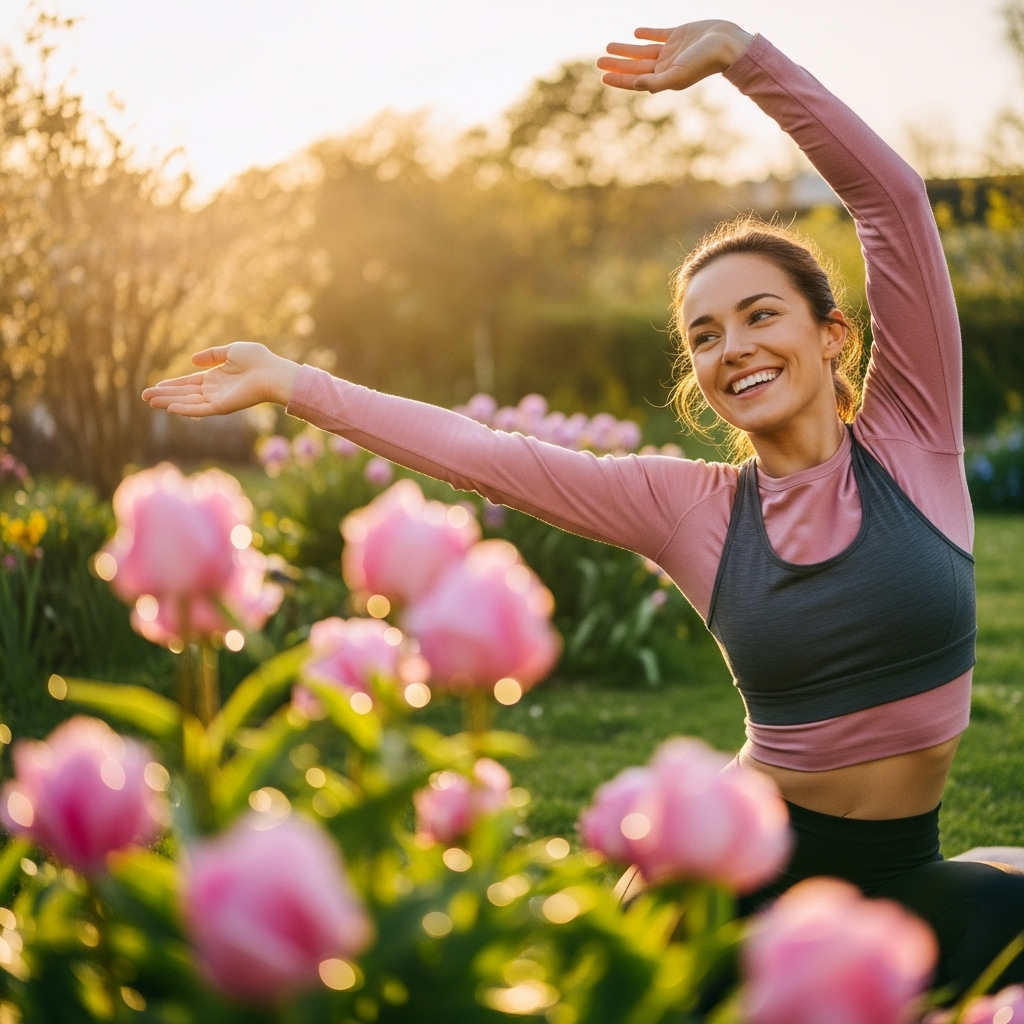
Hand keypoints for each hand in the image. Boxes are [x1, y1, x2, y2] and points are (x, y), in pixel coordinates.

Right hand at [142, 342, 300, 416]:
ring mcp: (217, 400)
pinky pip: (199, 410)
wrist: (272, 371)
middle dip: (164, 395)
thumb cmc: (257, 360)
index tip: (155, 386)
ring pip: (187, 402)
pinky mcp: (222, 407)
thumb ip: (211, 355)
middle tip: (144, 397)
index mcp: (216, 377)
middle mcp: (214, 390)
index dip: (172, 385)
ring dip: (168, 402)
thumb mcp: (231, 351)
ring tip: (150, 402)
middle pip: (184, 394)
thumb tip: (192, 361)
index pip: (189, 383)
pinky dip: (184, 409)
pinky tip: (169, 407)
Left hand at [597, 20, 753, 92]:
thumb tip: (634, 84)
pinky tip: (635, 32)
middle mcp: (666, 66)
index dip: (618, 78)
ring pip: (642, 51)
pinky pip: (658, 34)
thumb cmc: (704, 62)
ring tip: (608, 46)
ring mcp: (672, 50)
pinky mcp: (679, 34)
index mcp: (664, 78)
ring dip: (626, 49)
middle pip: (635, 66)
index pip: (635, 80)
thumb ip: (656, 82)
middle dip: (617, 64)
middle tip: (598, 61)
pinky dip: (646, 34)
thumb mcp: (677, 75)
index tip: (603, 76)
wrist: (728, 43)